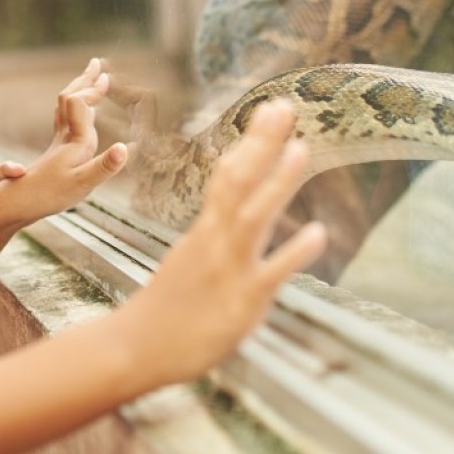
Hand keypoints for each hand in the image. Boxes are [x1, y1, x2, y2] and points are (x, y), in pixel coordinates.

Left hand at [0, 59, 128, 227]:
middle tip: (96, 64)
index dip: (92, 89)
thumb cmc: (50, 196)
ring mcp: (59, 143)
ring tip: (89, 81)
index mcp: (76, 141)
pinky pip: (64, 120)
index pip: (79, 102)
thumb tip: (124, 147)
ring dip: (79, 90)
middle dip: (84, 80)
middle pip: (71, 98)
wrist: (18, 204)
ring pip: (66, 108)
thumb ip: (105, 166)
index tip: (106, 76)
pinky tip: (81, 113)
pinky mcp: (56, 151)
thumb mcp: (83, 184)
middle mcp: (66, 137)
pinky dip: (75, 108)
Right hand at [111, 99, 326, 388]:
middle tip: (284, 106)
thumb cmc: (167, 308)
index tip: (271, 110)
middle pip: (238, 181)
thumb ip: (217, 237)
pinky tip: (318, 233)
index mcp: (205, 230)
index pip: (230, 175)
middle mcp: (215, 240)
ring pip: (253, 217)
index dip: (252, 143)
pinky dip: (293, 252)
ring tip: (302, 148)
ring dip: (278, 182)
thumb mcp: (192, 261)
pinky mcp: (241, 303)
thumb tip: (235, 217)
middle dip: (262, 143)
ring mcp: (227, 269)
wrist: (135, 347)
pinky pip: (270, 273)